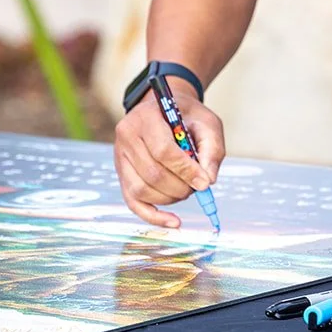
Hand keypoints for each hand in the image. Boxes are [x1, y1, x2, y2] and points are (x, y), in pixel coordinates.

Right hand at [114, 81, 225, 228]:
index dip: (185, 171)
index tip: (204, 183)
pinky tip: (174, 222)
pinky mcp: (121, 174)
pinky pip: (133, 202)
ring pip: (142, 189)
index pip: (162, 151)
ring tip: (187, 190)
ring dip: (171, 198)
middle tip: (198, 187)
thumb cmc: (187, 117)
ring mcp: (120, 156)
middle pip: (152, 173)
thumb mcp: (207, 124)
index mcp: (146, 117)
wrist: (163, 109)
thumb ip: (211, 150)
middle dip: (181, 187)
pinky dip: (153, 216)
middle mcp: (126, 135)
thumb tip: (208, 181)